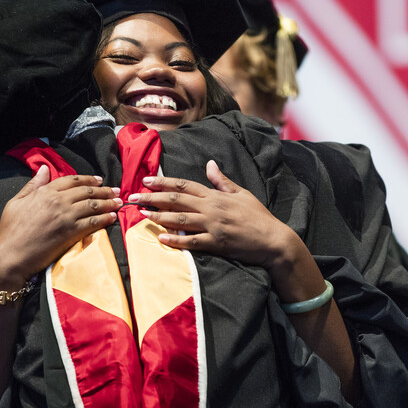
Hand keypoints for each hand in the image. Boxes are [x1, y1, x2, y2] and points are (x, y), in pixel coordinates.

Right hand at [0, 166, 121, 287]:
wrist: (12, 255)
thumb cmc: (11, 230)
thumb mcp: (16, 202)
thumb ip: (33, 184)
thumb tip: (44, 168)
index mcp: (45, 192)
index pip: (72, 180)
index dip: (88, 179)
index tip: (99, 180)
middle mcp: (58, 201)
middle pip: (86, 191)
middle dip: (104, 190)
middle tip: (116, 190)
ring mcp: (66, 216)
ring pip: (92, 205)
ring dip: (108, 202)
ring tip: (119, 202)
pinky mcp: (71, 232)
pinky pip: (93, 222)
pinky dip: (105, 218)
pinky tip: (112, 217)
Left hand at [135, 160, 298, 271]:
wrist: (273, 240)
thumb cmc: (258, 216)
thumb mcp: (241, 193)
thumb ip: (222, 180)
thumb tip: (210, 163)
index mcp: (216, 196)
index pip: (185, 185)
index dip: (164, 182)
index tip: (147, 180)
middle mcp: (212, 209)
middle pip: (178, 200)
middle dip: (153, 197)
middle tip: (134, 196)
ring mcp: (213, 227)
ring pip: (181, 219)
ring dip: (160, 216)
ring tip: (142, 213)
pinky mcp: (216, 244)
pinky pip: (192, 242)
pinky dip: (175, 240)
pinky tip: (161, 238)